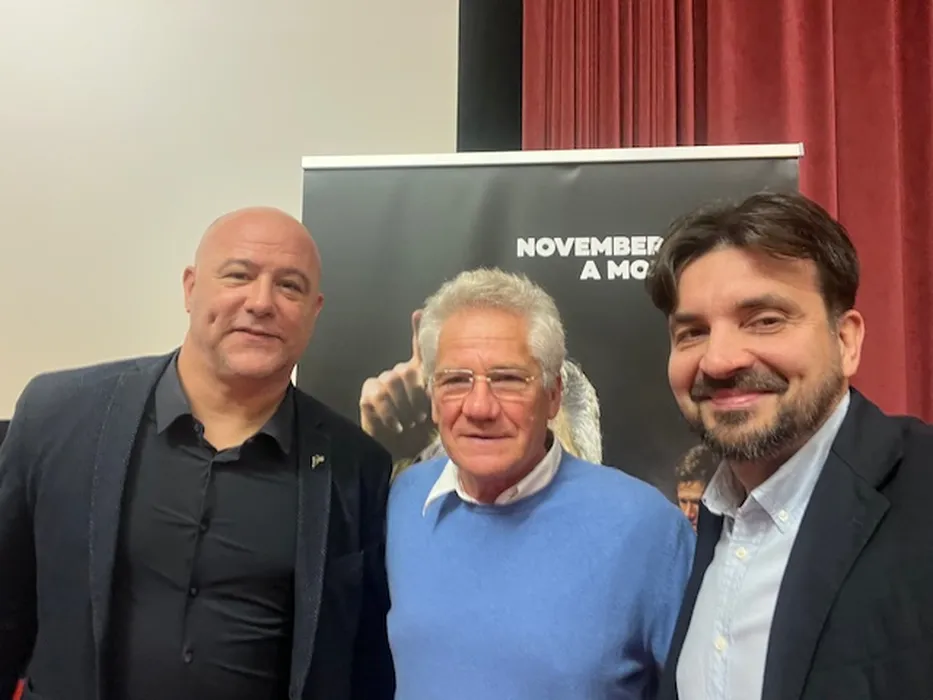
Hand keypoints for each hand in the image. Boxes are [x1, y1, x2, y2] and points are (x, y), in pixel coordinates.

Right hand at [359, 310, 434, 460]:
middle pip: (405, 371)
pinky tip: (396, 424)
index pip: (418, 347)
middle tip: (420, 415)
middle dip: (413, 395)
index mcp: (419, 373)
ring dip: (402, 405)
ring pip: (391, 380)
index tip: (418, 314)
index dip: (416, 328)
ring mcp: (383, 383)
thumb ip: (444, 386)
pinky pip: (376, 393)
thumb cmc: (423, 431)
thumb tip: (451, 372)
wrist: (405, 454)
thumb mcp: (441, 408)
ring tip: (410, 421)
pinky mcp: (369, 394)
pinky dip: (387, 410)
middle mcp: (401, 374)